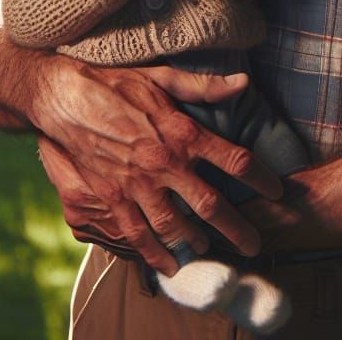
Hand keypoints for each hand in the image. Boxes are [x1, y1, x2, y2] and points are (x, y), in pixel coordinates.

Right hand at [28, 58, 284, 274]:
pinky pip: (137, 235)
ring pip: (175, 226)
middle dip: (237, 228)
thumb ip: (205, 85)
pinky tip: (168, 263)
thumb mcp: (164, 78)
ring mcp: (136, 185)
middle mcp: (164, 163)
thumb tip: (244, 82)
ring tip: (211, 249)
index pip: (234, 160)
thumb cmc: (116, 84)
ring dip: (197, 241)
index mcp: (182, 132)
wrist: (64, 98)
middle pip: (210, 204)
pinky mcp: (110, 199)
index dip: (260, 178)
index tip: (277, 191)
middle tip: (254, 244)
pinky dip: (155, 254)